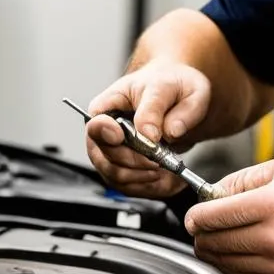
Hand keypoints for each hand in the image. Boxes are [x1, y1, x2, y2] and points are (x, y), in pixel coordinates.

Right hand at [85, 61, 210, 197]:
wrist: (178, 97)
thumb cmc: (171, 86)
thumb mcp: (178, 88)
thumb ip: (166, 109)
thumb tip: (155, 132)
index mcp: (111, 103)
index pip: (95, 123)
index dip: (104, 133)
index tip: (119, 136)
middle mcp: (105, 131)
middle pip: (105, 156)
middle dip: (135, 161)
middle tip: (161, 158)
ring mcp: (112, 152)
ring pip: (116, 176)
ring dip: (144, 177)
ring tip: (169, 168)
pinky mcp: (124, 169)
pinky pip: (131, 187)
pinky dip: (151, 187)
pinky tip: (170, 178)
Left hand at [185, 159, 273, 273]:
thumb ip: (244, 179)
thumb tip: (213, 192)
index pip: (216, 215)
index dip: (197, 215)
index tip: (194, 214)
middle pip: (214, 241)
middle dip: (201, 232)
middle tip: (202, 224)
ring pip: (222, 262)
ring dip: (212, 249)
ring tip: (219, 235)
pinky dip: (229, 263)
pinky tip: (235, 249)